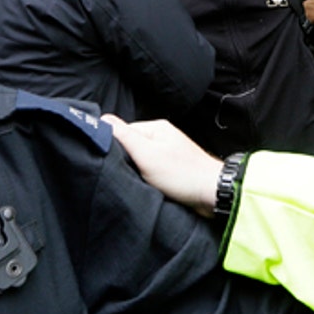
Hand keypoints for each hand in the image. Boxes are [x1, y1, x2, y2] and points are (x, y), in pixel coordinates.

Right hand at [102, 115, 221, 216]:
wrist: (212, 194)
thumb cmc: (182, 174)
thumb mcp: (146, 154)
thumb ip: (124, 136)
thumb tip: (101, 120)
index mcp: (155, 127)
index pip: (122, 132)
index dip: (114, 148)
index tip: (113, 163)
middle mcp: (162, 137)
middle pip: (131, 146)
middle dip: (125, 161)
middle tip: (127, 174)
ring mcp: (168, 153)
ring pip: (140, 160)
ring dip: (136, 172)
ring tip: (140, 182)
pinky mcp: (173, 168)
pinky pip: (151, 171)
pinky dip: (148, 179)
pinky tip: (149, 186)